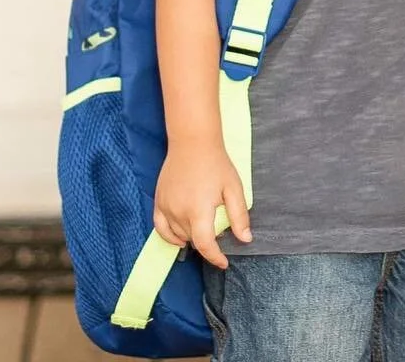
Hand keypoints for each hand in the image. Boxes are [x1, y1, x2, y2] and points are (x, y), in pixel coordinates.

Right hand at [153, 141, 251, 268]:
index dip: (215, 258)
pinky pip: (161, 228)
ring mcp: (166, 207)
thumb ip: (239, 216)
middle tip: (219, 228)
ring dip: (191, 237)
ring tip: (204, 225)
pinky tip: (181, 237)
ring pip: (178, 235)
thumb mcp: (233, 187)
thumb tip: (245, 239)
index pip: (205, 245)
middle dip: (207, 241)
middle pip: (193, 240)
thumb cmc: (216, 163)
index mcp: (198, 211)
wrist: (192, 141)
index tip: (224, 263)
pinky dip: (170, 236)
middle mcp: (179, 213)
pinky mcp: (158, 202)